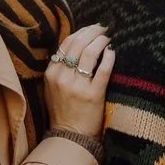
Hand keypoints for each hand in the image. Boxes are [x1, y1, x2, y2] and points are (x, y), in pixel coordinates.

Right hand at [46, 24, 113, 138]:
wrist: (70, 136)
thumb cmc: (63, 111)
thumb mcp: (53, 88)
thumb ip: (60, 68)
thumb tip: (76, 45)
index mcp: (51, 74)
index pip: (65, 44)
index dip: (80, 32)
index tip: (91, 28)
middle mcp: (62, 78)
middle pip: (78, 44)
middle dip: (92, 32)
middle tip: (103, 28)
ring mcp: (77, 87)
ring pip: (89, 53)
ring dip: (101, 41)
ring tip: (108, 38)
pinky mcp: (93, 95)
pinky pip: (103, 70)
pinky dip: (109, 57)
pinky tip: (112, 51)